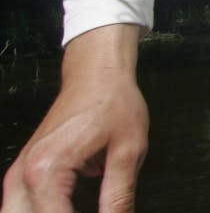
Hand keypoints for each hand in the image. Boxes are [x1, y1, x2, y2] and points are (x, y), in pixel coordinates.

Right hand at [2, 24, 148, 212]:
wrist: (96, 74)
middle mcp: (24, 174)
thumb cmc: (112, 102)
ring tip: (75, 211)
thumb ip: (119, 197)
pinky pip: (18, 209)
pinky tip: (65, 211)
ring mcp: (18, 175)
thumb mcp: (128, 152)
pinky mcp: (22, 174)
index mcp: (48, 170)